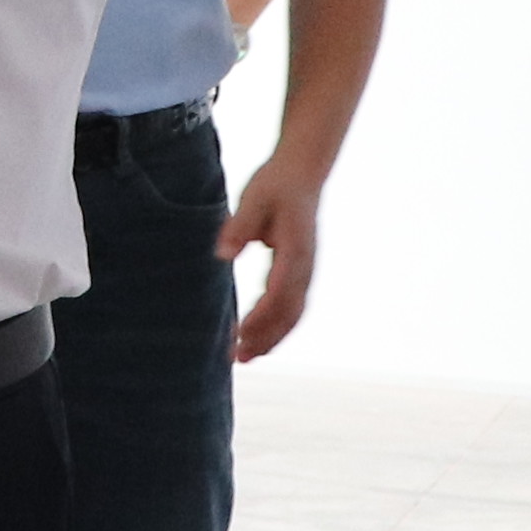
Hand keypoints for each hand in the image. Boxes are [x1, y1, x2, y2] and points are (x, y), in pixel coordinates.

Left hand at [219, 160, 330, 360]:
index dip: (260, 318)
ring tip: (244, 357)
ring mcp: (306, 270)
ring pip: (294, 315)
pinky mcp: (301, 271)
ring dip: (271, 338)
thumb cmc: (276, 185)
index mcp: (295, 250)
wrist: (302, 173)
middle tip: (237, 358)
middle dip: (265, 338)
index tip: (238, 335)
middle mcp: (305, 265)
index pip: (279, 293)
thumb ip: (239, 227)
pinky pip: (293, 307)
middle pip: (289, 313)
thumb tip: (223, 255)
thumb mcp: (254, 199)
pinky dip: (277, 327)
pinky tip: (257, 338)